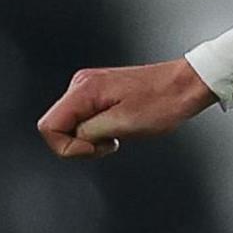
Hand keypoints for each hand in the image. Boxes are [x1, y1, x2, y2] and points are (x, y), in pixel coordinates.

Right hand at [36, 58, 213, 158]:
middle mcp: (80, 84)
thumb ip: (89, 132)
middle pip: (57, 126)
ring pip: (72, 125)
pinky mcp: (99, 93)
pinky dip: (99, 131)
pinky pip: (85, 119)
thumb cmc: (163, 102)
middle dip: (80, 144)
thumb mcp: (123, 125)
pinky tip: (119, 129)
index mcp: (83, 90)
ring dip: (91, 138)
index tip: (95, 147)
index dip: (67, 147)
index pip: (48, 126)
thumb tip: (73, 138)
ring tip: (119, 134)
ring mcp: (89, 87)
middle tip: (110, 143)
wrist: (185, 86)